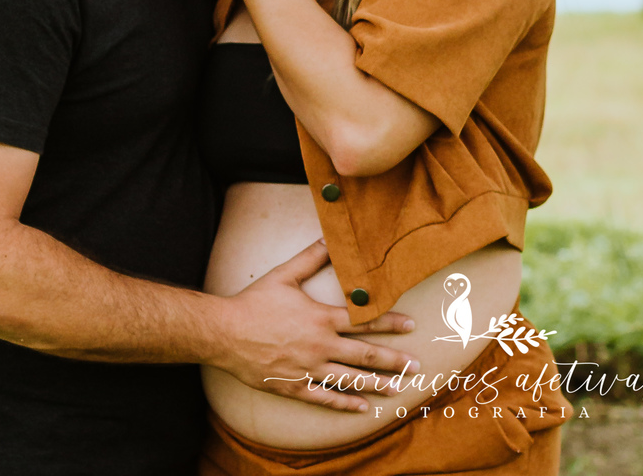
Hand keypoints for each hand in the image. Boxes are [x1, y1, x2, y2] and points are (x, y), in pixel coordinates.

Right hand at [211, 240, 417, 412]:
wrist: (225, 332)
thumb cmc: (255, 302)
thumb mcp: (284, 274)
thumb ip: (310, 257)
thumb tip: (330, 237)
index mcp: (320, 318)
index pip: (362, 320)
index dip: (389, 322)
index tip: (411, 324)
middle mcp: (320, 346)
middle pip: (364, 355)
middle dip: (393, 360)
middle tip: (417, 365)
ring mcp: (309, 370)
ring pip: (350, 380)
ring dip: (378, 384)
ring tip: (400, 389)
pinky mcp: (295, 386)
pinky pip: (326, 399)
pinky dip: (346, 404)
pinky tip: (363, 407)